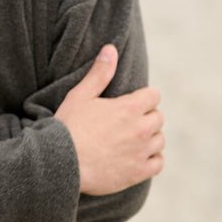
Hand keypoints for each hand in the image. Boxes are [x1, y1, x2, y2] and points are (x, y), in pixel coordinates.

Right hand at [54, 44, 164, 195]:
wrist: (62, 164)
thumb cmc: (69, 127)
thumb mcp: (81, 95)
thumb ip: (100, 73)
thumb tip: (111, 49)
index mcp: (129, 108)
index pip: (154, 96)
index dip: (143, 97)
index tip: (132, 102)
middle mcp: (140, 129)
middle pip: (158, 118)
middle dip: (146, 117)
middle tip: (128, 121)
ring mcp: (141, 152)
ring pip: (160, 141)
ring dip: (150, 138)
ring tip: (133, 139)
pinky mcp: (138, 172)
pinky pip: (158, 163)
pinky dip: (152, 159)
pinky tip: (138, 157)